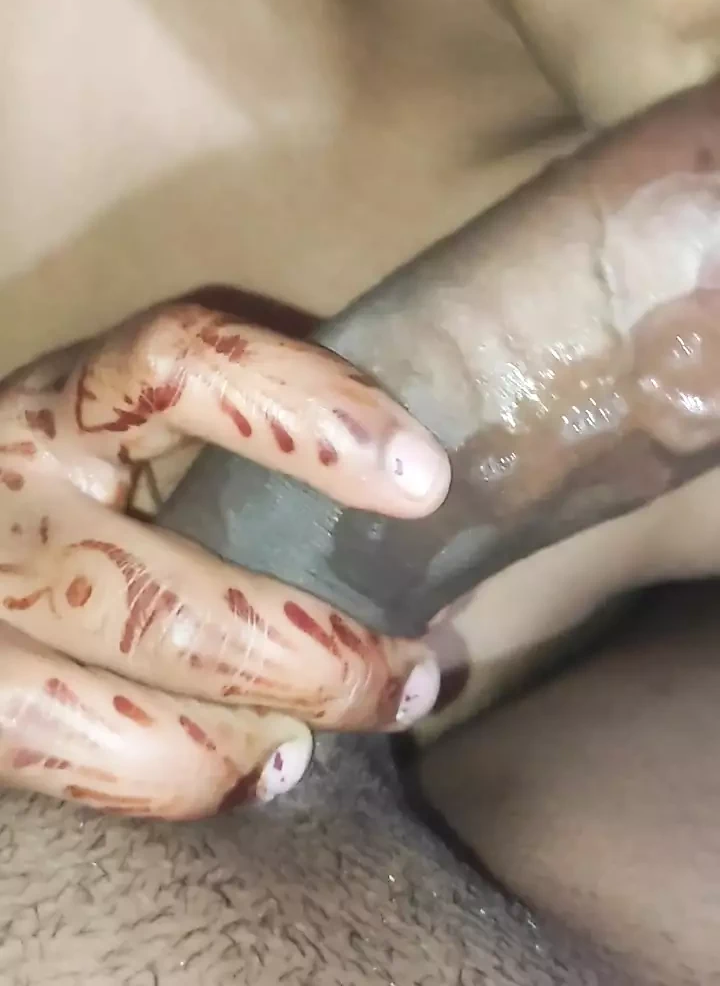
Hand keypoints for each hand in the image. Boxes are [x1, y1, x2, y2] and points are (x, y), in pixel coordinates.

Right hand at [0, 304, 448, 818]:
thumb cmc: (80, 490)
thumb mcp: (130, 439)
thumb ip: (235, 444)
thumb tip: (417, 494)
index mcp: (70, 399)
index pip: (179, 366)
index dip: (305, 415)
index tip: (424, 481)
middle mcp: (10, 483)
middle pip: (163, 581)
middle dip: (312, 647)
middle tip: (416, 674)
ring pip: (116, 676)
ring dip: (262, 713)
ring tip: (354, 722)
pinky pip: (62, 748)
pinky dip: (176, 773)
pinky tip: (258, 773)